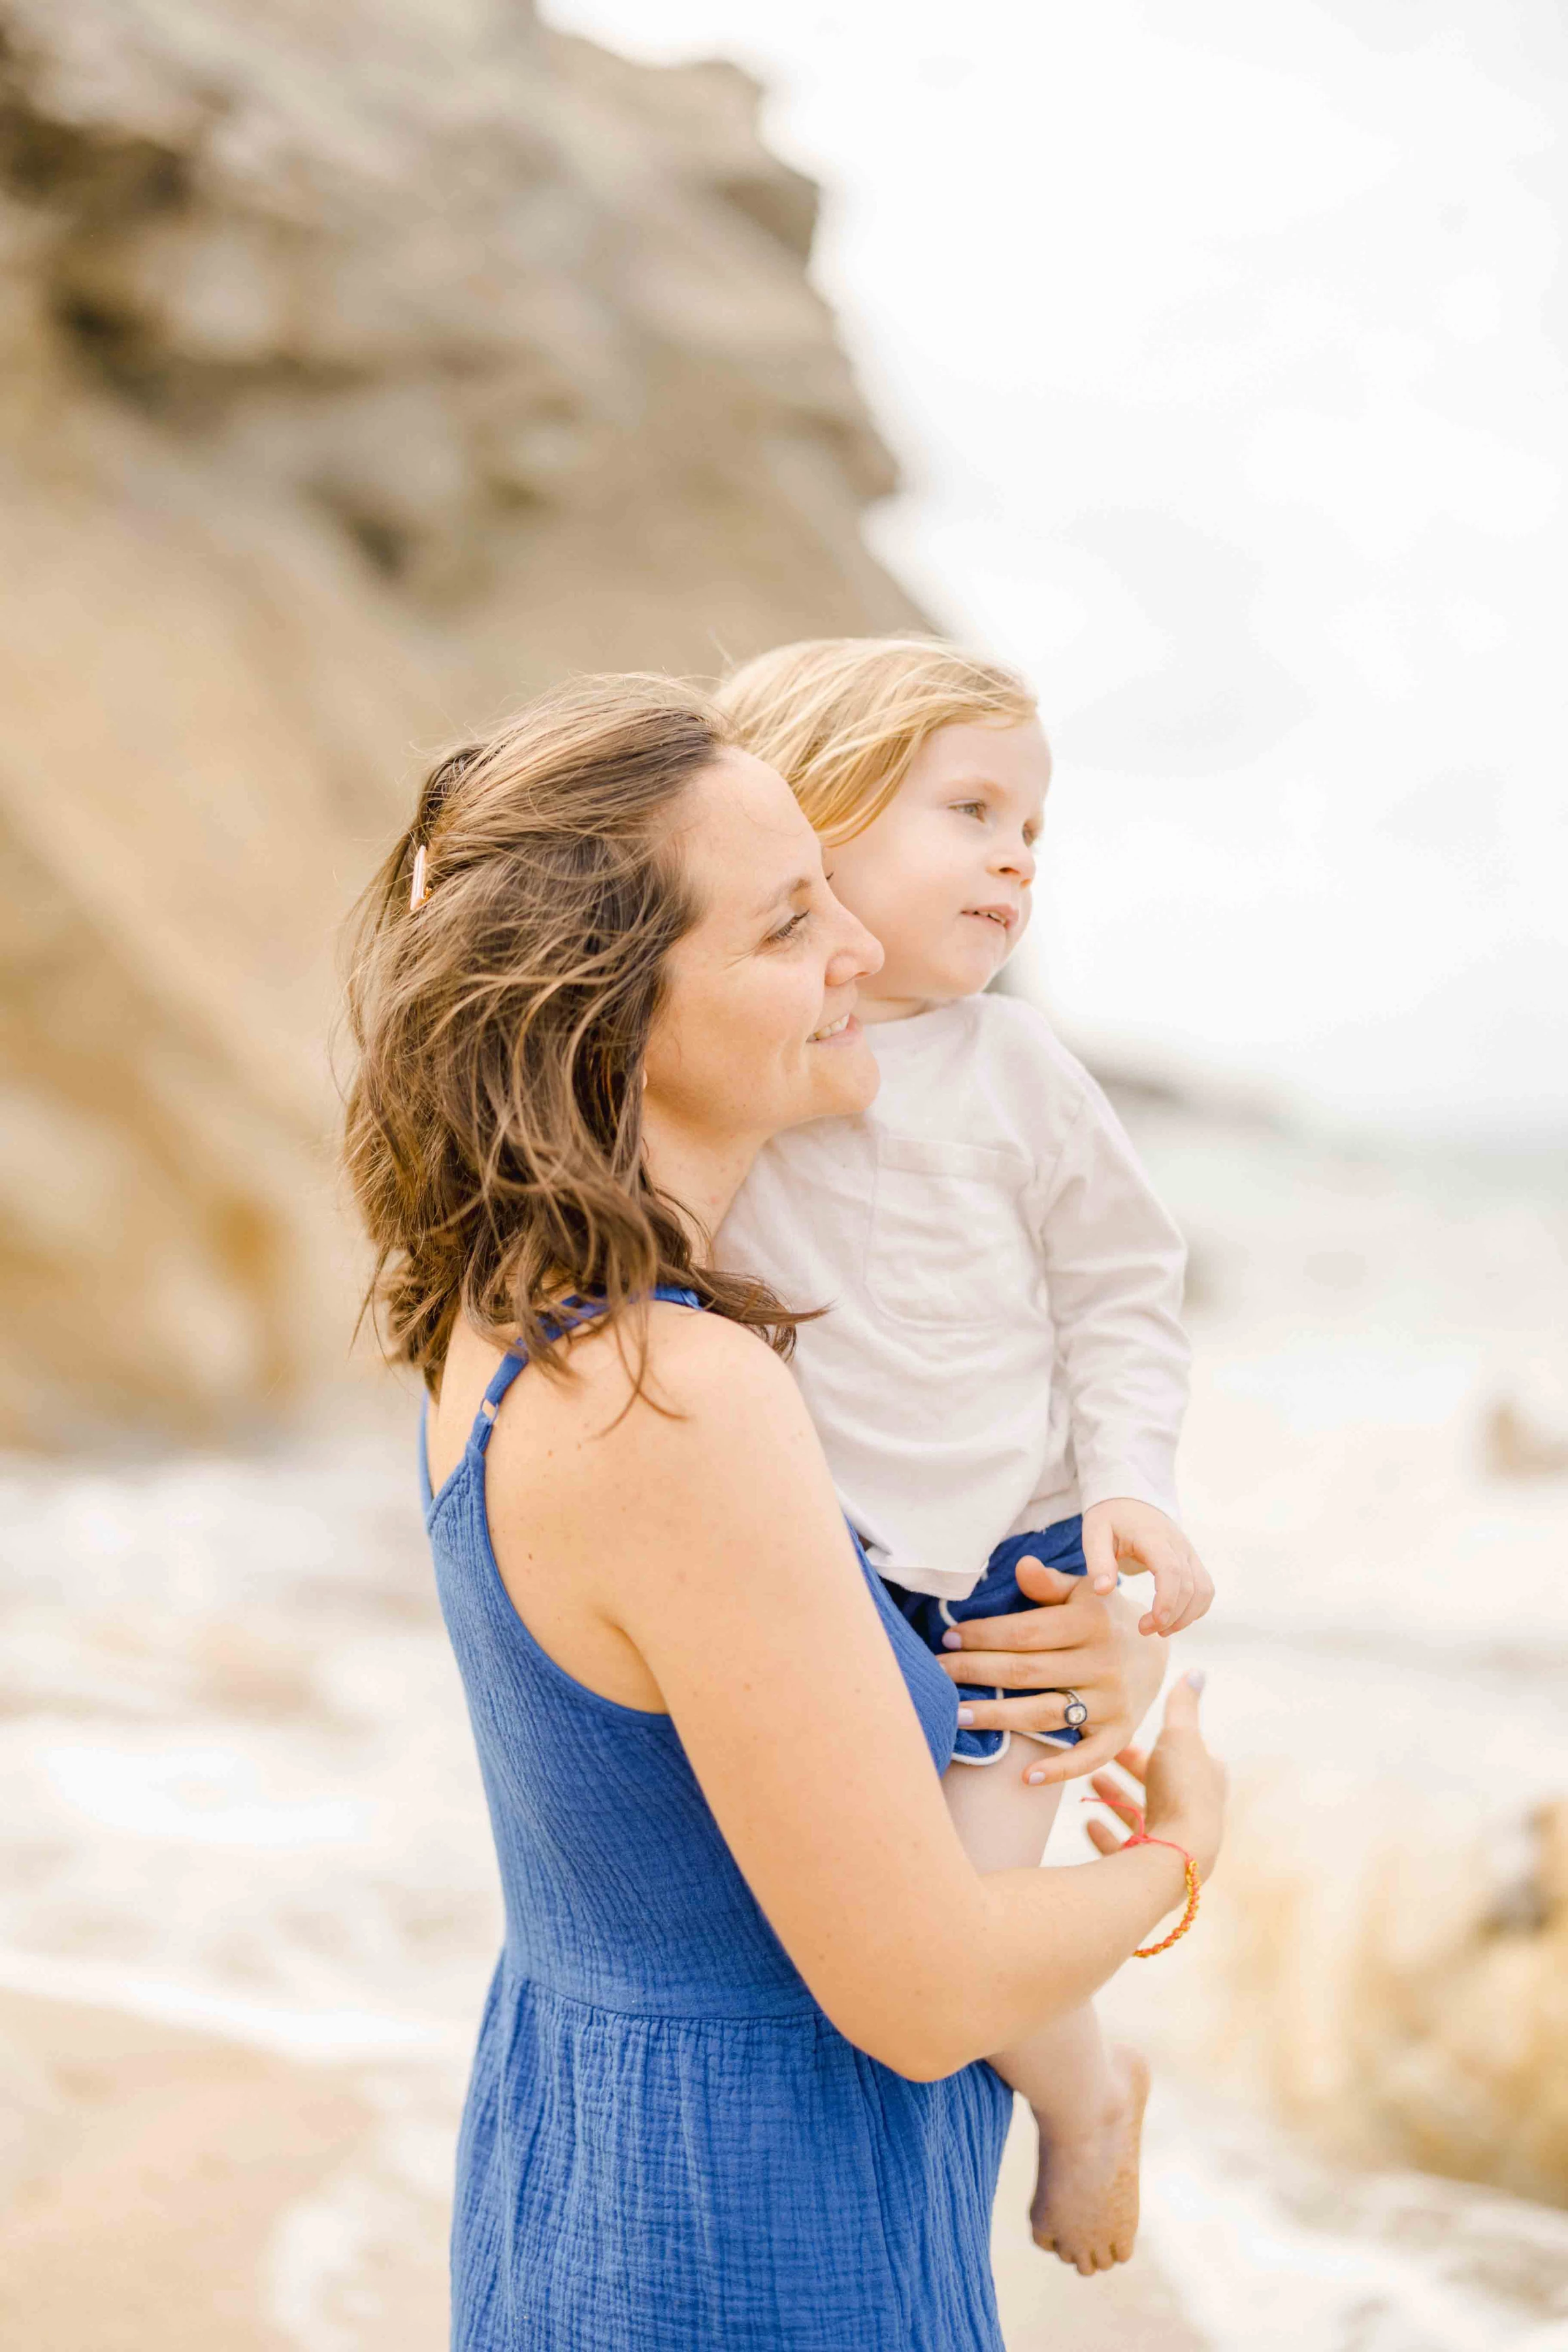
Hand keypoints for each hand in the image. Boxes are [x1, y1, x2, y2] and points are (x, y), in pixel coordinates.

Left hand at [938, 1557, 1164, 1785]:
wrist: (1157, 1650)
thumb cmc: (1102, 1615)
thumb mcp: (1083, 1591)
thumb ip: (1049, 1584)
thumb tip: (1022, 1565)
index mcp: (1092, 1621)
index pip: (1025, 1632)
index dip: (983, 1635)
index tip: (948, 1638)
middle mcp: (1104, 1662)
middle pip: (1027, 1671)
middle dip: (975, 1672)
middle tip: (936, 1675)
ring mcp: (1113, 1701)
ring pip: (1045, 1713)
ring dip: (997, 1718)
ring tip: (955, 1716)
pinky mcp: (1120, 1734)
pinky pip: (1088, 1757)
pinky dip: (1059, 1770)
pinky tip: (1025, 1778)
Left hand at [1081, 1498, 1212, 1636]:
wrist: (1129, 1501)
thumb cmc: (1110, 1519)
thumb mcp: (1094, 1533)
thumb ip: (1099, 1561)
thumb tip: (1103, 1591)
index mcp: (1153, 1536)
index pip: (1171, 1570)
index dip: (1167, 1601)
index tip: (1150, 1624)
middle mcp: (1178, 1544)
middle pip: (1190, 1586)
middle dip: (1172, 1616)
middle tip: (1144, 1629)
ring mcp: (1189, 1553)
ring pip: (1203, 1590)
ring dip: (1186, 1616)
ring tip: (1159, 1629)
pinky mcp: (1192, 1561)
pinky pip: (1205, 1589)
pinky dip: (1195, 1609)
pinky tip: (1173, 1619)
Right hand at [1083, 1671, 1225, 1880]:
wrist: (1179, 1853)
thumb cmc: (1182, 1789)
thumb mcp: (1180, 1735)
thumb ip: (1182, 1705)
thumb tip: (1196, 1672)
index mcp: (1206, 1778)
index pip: (1180, 1754)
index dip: (1153, 1744)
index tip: (1122, 1735)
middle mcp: (1195, 1810)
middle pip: (1158, 1784)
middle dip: (1131, 1770)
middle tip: (1100, 1758)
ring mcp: (1175, 1840)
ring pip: (1142, 1814)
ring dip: (1117, 1798)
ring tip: (1090, 1782)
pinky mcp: (1153, 1866)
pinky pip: (1126, 1848)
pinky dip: (1107, 1834)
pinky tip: (1088, 1823)